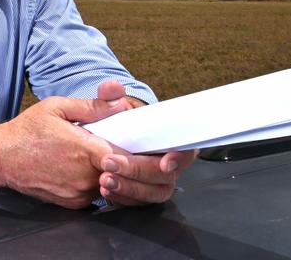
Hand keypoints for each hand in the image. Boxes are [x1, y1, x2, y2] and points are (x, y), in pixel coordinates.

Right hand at [0, 87, 130, 208]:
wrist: (1, 158)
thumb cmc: (27, 131)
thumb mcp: (57, 107)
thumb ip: (92, 106)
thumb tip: (119, 102)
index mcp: (85, 149)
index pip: (128, 157)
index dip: (139, 152)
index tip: (141, 146)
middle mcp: (85, 176)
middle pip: (123, 172)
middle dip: (126, 161)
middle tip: (119, 147)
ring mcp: (80, 193)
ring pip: (111, 183)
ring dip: (111, 172)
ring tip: (97, 156)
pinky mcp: (74, 204)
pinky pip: (97, 193)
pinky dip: (97, 182)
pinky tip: (83, 168)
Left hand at [92, 81, 196, 205]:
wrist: (109, 136)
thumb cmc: (119, 119)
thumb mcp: (113, 104)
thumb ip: (110, 96)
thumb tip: (111, 88)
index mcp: (170, 139)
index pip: (186, 150)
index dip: (179, 158)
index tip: (165, 162)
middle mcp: (167, 163)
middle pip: (164, 176)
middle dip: (139, 172)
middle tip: (111, 164)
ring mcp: (155, 181)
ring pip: (151, 193)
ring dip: (129, 189)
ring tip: (104, 181)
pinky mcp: (139, 192)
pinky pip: (136, 202)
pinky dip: (121, 198)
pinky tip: (105, 191)